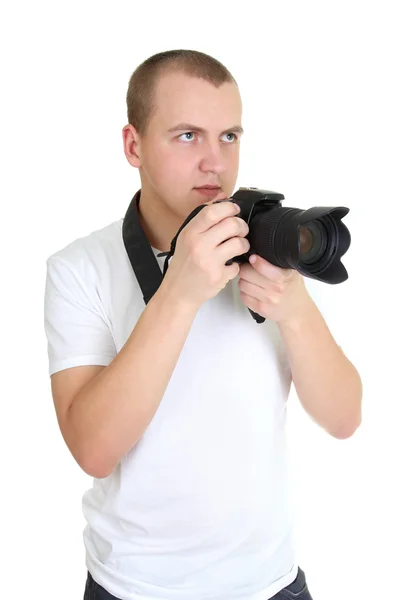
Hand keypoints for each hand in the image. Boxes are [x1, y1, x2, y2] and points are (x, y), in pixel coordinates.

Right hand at [162, 192, 249, 308]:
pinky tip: (228, 266)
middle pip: (231, 225)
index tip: (235, 210)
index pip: (212, 212)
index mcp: (190, 233)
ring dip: (243, 244)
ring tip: (238, 247)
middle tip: (241, 231)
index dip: (229, 208)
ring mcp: (209, 262)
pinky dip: (235, 266)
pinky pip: (237, 265)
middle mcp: (198, 246)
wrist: (177, 292)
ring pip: (239, 243)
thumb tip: (222, 199)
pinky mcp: (218, 276)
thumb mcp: (186, 239)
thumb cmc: (183, 265)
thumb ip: (203, 221)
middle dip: (241, 226)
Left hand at [238, 254, 313, 323]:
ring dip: (245, 280)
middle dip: (246, 269)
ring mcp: (268, 300)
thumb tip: (261, 248)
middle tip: (251, 269)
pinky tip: (254, 291)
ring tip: (254, 281)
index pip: (264, 268)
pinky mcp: (260, 309)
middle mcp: (277, 288)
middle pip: (246, 273)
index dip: (256, 261)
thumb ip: (279, 261)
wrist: (297, 310)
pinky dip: (245, 292)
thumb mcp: (292, 271)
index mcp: (285, 276)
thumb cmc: (293, 287)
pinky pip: (243, 296)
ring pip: (242, 284)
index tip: (253, 258)